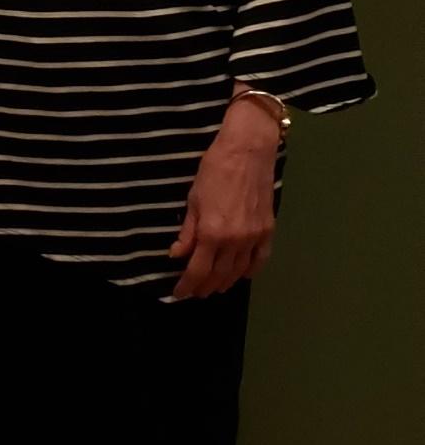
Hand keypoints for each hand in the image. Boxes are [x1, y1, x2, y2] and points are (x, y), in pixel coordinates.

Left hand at [169, 109, 277, 299]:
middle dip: (205, 287)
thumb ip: (187, 232)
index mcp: (212, 233)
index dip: (187, 286)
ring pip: (239, 272)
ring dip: (225, 282)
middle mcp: (234, 242)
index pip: (198, 271)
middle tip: (195, 292)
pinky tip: (241, 274)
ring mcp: (254, 237)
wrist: (248, 151)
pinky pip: (260, 260)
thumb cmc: (214, 169)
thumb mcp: (193, 199)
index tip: (179, 293)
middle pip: (218, 276)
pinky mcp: (268, 230)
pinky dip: (250, 271)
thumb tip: (177, 255)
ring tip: (215, 287)